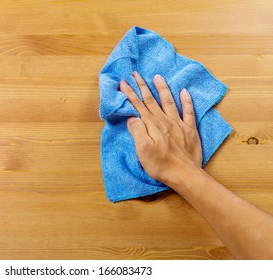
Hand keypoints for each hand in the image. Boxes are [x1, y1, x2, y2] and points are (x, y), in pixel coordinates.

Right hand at [120, 72, 201, 186]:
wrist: (184, 174)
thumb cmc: (161, 164)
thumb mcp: (143, 150)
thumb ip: (137, 131)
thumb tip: (133, 117)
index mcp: (152, 125)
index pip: (139, 105)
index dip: (131, 93)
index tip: (124, 82)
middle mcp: (164, 120)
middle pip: (151, 100)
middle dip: (142, 86)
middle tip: (136, 74)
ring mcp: (178, 124)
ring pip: (169, 101)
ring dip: (162, 88)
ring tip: (157, 77)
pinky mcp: (190, 130)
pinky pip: (189, 111)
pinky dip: (186, 100)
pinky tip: (184, 91)